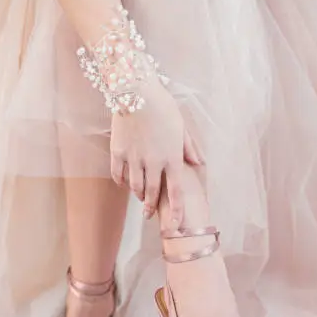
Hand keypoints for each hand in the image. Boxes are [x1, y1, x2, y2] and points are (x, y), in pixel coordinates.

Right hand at [110, 77, 203, 226]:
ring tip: (141, 197)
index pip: (176, 192)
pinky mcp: (118, 152)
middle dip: (152, 207)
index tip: (175, 226)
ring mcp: (134, 158)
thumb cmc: (162, 106)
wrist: (135, 90)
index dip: (176, 211)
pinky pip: (118, 174)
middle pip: (153, 194)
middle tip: (150, 215)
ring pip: (135, 187)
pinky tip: (124, 183)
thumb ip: (189, 147)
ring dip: (139, 195)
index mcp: (172, 157)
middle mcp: (153, 162)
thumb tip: (198, 162)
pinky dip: (122, 182)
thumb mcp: (181, 126)